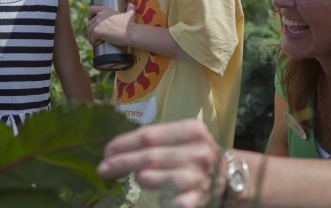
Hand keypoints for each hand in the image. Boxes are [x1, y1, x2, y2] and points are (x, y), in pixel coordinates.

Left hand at [87, 4, 135, 45]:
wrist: (130, 32)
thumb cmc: (130, 24)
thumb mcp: (130, 14)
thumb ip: (130, 8)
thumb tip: (131, 4)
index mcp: (106, 10)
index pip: (92, 9)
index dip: (90, 15)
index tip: (91, 19)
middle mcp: (100, 16)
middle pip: (90, 23)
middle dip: (91, 29)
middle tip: (94, 34)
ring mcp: (98, 24)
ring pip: (89, 31)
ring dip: (90, 36)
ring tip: (94, 40)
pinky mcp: (97, 32)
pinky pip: (91, 38)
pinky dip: (92, 41)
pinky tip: (95, 44)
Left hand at [97, 120, 224, 207]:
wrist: (228, 177)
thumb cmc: (195, 154)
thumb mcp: (183, 138)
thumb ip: (157, 139)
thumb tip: (117, 148)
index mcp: (192, 130)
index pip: (149, 135)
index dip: (124, 143)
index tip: (106, 151)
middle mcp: (198, 151)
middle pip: (149, 156)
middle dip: (121, 162)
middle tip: (102, 169)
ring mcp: (199, 177)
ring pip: (154, 177)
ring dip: (140, 178)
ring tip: (135, 178)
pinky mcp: (198, 199)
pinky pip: (172, 202)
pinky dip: (162, 200)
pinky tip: (159, 198)